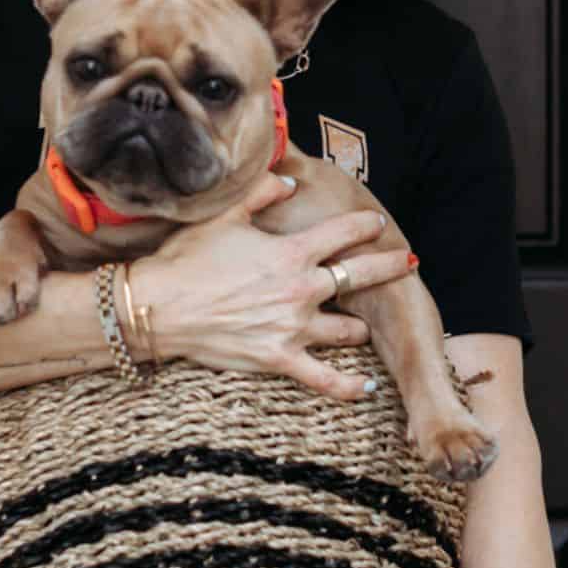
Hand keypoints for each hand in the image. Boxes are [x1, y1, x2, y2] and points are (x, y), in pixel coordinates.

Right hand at [130, 172, 413, 403]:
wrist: (159, 307)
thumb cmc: (188, 259)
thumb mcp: (224, 216)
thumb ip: (262, 193)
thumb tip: (290, 180)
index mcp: (291, 252)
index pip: (343, 233)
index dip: (365, 225)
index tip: (377, 223)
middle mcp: (300, 290)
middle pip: (360, 277)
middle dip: (388, 267)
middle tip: (407, 263)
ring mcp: (294, 328)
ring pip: (348, 330)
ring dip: (361, 326)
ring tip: (368, 326)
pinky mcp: (281, 359)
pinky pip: (325, 379)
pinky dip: (348, 386)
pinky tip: (366, 387)